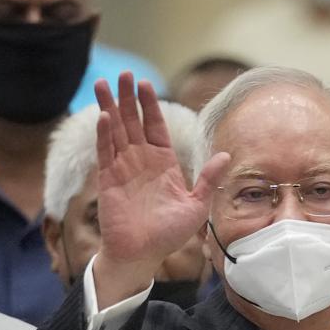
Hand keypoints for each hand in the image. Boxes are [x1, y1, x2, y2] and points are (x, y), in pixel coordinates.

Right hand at [92, 72, 229, 305]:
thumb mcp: (196, 205)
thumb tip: (226, 155)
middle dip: (128, 98)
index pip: (155, 126)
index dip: (150, 105)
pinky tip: (104, 116)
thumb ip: (208, 179)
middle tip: (124, 74)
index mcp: (162, 163)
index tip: (145, 84)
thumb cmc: (169, 234)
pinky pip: (105, 153)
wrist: (142, 255)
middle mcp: (141, 162)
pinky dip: (104, 135)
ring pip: (115, 131)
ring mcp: (123, 169)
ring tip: (104, 83)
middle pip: (132, 122)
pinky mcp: (108, 180)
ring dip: (110, 108)